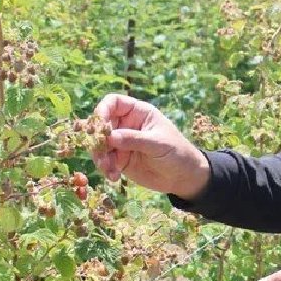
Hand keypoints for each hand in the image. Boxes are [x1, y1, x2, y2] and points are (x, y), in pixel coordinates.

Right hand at [90, 93, 209, 198]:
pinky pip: (104, 160)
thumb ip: (134, 139)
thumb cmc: (176, 152)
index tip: (100, 126)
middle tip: (100, 152)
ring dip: (99, 156)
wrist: (183, 177)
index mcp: (138, 112)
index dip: (103, 110)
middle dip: (97, 138)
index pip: (113, 102)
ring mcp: (121, 143)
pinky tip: (114, 177)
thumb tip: (110, 137)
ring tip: (109, 169)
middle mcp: (126, 125)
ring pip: (99, 144)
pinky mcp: (119, 159)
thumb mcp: (158, 144)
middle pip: (101, 124)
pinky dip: (105, 168)